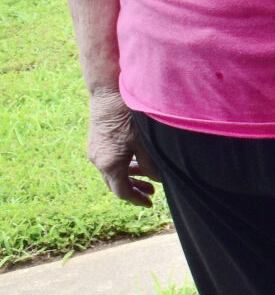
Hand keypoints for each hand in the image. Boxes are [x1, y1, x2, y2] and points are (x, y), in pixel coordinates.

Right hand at [86, 89, 160, 205]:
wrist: (108, 92)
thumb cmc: (128, 115)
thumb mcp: (145, 142)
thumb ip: (151, 164)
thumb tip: (159, 180)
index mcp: (110, 164)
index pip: (122, 192)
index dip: (137, 200)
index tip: (150, 202)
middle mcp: (98, 160)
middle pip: (115, 185)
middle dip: (133, 190)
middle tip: (151, 192)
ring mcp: (94, 151)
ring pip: (111, 173)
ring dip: (128, 177)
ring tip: (147, 178)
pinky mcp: (95, 142)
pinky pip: (107, 162)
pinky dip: (121, 166)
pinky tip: (134, 161)